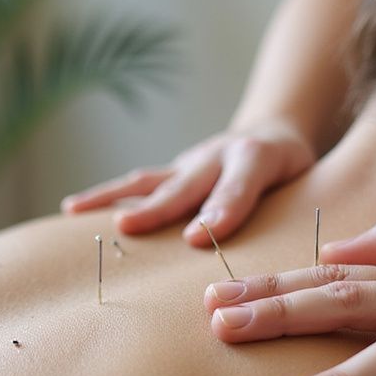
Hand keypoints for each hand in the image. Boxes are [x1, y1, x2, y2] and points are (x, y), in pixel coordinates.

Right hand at [61, 120, 314, 246]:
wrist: (269, 133)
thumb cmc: (287, 167)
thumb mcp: (300, 179)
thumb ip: (275, 205)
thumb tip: (231, 242)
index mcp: (254, 158)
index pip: (238, 186)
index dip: (220, 210)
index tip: (196, 238)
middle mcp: (213, 157)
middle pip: (182, 185)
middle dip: (154, 207)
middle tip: (126, 225)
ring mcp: (186, 165)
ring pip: (147, 181)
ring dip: (112, 196)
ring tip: (75, 210)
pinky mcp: (170, 174)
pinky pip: (138, 185)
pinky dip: (107, 197)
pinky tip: (76, 210)